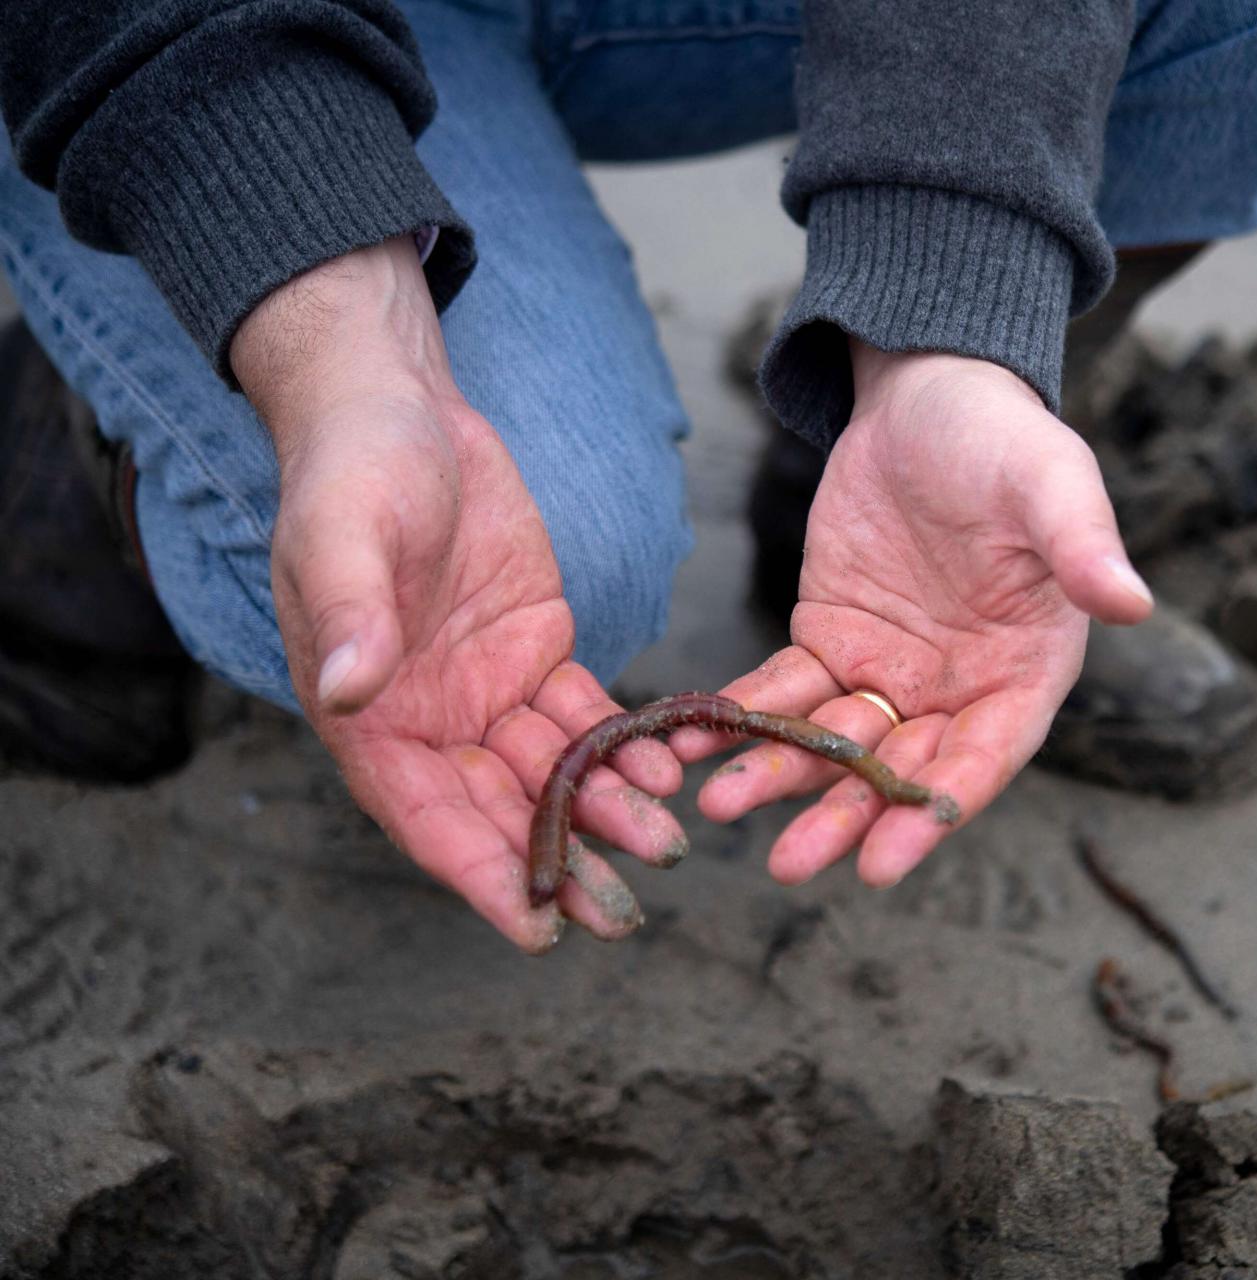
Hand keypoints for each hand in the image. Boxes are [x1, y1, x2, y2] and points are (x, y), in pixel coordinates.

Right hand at [232, 237, 686, 951]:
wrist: (402, 407)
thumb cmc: (354, 470)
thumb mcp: (344, 534)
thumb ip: (350, 617)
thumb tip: (350, 692)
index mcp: (368, 716)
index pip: (428, 819)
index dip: (481, 878)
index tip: (538, 932)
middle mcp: (428, 720)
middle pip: (500, 814)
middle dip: (559, 865)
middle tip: (621, 915)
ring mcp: (487, 691)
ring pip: (553, 774)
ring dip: (607, 812)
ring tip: (667, 843)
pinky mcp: (537, 651)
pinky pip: (587, 715)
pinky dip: (627, 746)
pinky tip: (673, 768)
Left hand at [671, 341, 1152, 886]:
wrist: (930, 396)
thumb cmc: (1005, 440)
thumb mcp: (1050, 483)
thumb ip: (1083, 546)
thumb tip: (1132, 603)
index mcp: (1025, 671)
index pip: (982, 757)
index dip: (934, 810)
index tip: (883, 863)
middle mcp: (958, 689)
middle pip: (899, 770)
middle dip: (844, 817)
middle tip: (787, 862)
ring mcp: (889, 671)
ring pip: (834, 743)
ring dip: (781, 777)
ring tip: (720, 804)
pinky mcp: (829, 639)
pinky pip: (783, 690)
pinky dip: (743, 716)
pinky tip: (691, 740)